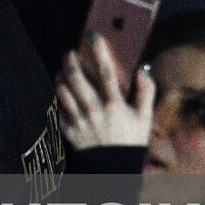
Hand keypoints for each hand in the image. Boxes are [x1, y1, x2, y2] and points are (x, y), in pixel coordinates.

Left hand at [56, 33, 155, 150]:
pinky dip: (57, 95)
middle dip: (71, 60)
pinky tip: (61, 89)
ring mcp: (79, 121)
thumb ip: (146, 92)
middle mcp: (95, 112)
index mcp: (115, 106)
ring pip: (63, 91)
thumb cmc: (131, 139)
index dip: (99, 51)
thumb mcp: (145, 117)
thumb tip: (142, 70)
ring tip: (63, 69)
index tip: (93, 35)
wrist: (114, 168)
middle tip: (70, 51)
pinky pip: (57, 107)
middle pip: (77, 79)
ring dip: (61, 76)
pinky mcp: (68, 130)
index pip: (106, 73)